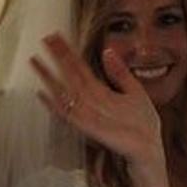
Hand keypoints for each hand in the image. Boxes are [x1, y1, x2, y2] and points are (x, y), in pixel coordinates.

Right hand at [32, 33, 163, 167]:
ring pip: (66, 92)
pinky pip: (71, 115)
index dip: (68, 52)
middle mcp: (91, 101)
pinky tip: (45, 95)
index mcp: (101, 92)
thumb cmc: (143, 125)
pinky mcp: (91, 128)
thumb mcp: (135, 92)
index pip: (80, 68)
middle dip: (57, 58)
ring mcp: (89, 114)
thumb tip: (108, 50)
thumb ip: (120, 73)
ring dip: (50, 78)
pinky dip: (57, 106)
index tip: (56, 37)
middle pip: (70, 76)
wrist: (149, 149)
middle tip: (44, 40)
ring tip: (36, 62)